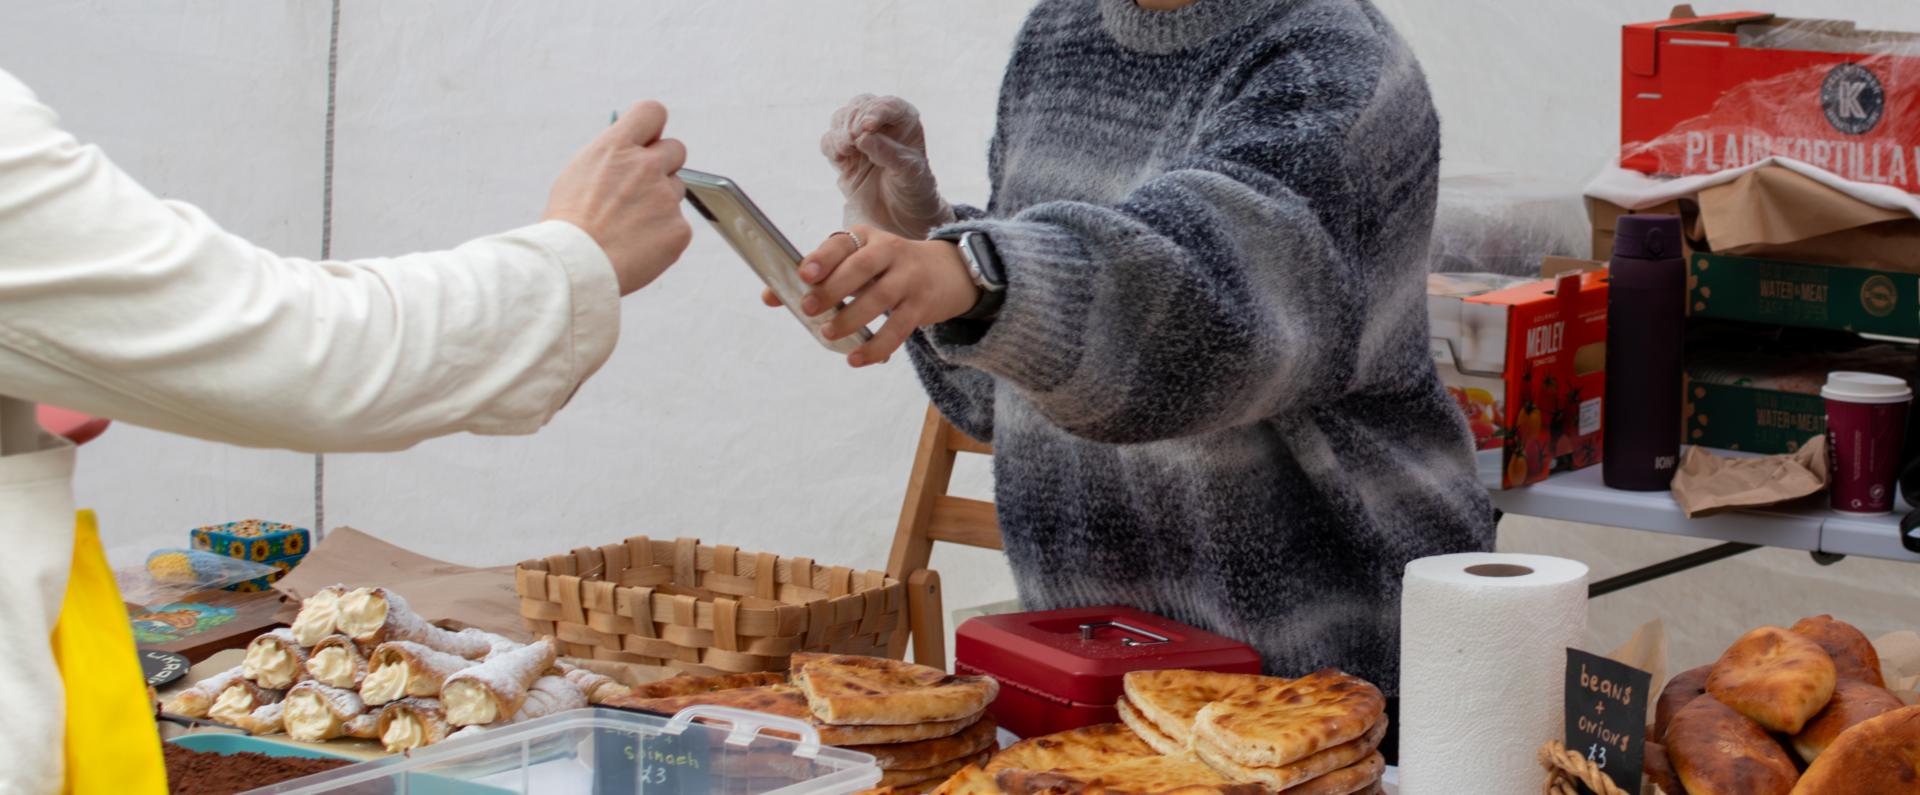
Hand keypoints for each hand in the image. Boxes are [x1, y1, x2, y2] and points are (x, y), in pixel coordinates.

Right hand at [543, 100, 692, 294]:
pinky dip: (662, 236)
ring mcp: (665, 198)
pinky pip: (678, 226)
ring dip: (660, 203)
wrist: (575, 266)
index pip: (652, 112)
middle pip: (676, 149)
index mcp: (616, 147)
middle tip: (641, 189)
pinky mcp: (678, 229)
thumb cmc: (568, 225)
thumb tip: (628, 150)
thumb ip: (611, 159)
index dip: (652, 127)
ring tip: (629, 226)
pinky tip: (637, 247)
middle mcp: (646, 166)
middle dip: (663, 165)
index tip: (647, 140)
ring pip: (676, 190)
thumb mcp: (579, 175)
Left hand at [761, 226, 978, 366]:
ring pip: (881, 298)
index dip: (822, 258)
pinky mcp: (921, 306)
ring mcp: (908, 278)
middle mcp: (889, 252)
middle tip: (809, 308)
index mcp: (865, 238)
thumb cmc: (886, 269)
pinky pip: (898, 328)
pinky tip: (857, 359)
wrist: (947, 271)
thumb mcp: (857, 263)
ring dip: (852, 318)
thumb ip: (817, 279)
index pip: (841, 243)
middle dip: (833, 288)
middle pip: (861, 267)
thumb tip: (769, 297)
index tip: (803, 274)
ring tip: (829, 334)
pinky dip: (877, 346)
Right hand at [821, 95, 953, 238]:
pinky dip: (831, 146)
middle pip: (859, 106)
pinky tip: (841, 157)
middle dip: (853, 120)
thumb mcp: (909, 172)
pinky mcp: (844, 153)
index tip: (867, 127)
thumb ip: (888, 153)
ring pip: (841, 119)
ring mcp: (860, 137)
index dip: (875, 111)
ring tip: (847, 149)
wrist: (904, 216)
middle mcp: (880, 123)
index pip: (887, 105)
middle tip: (853, 138)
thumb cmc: (914, 189)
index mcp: (904, 120)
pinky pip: (829, 141)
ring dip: (840, 132)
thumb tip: (863, 137)